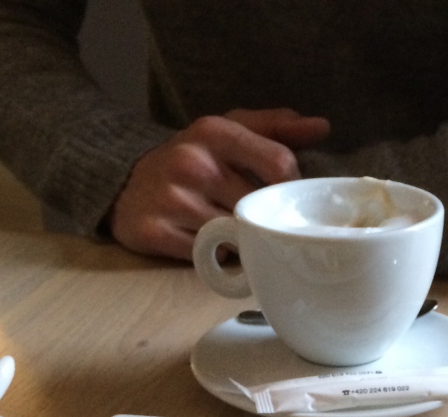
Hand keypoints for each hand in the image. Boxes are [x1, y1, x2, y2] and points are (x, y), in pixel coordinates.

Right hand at [108, 108, 329, 259]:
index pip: (278, 163)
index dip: (292, 188)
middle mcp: (192, 162)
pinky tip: (214, 249)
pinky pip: (206, 256)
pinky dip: (216, 258)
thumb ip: (275, 127)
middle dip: (268, 220)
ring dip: (244, 243)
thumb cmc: (191, 158)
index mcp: (214, 131)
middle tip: (269, 226)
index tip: (289, 199)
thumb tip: (322, 127)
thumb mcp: (227, 129)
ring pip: (235, 236)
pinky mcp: (154, 231)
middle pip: (258, 206)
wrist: (125, 181)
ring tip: (241, 237)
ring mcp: (171, 198)